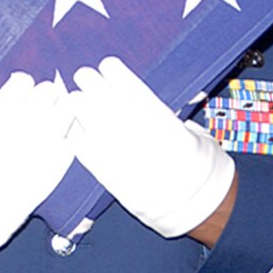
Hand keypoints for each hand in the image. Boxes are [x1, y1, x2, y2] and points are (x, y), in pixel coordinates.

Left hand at [69, 56, 235, 239]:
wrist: (191, 203)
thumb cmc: (197, 164)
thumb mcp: (188, 128)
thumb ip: (161, 113)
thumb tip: (144, 101)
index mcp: (150, 106)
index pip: (116, 73)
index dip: (110, 69)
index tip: (109, 69)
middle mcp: (126, 120)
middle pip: (91, 84)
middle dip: (89, 81)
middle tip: (89, 83)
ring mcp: (110, 143)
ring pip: (77, 108)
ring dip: (78, 104)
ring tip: (83, 106)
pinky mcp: (99, 166)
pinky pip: (75, 141)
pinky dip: (75, 133)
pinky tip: (79, 131)